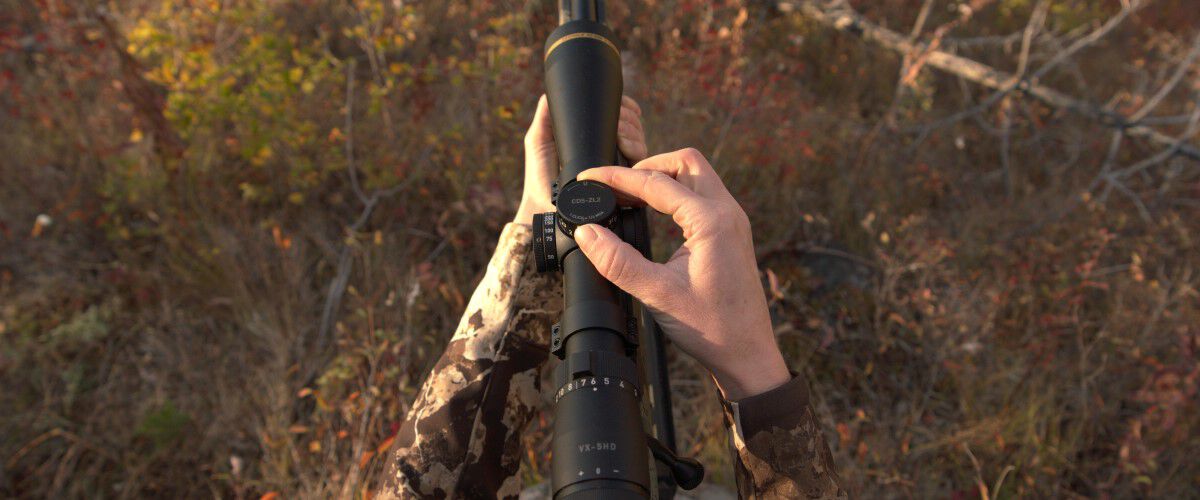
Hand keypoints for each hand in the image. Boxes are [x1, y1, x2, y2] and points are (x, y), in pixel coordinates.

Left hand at [514, 94, 647, 223]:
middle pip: (633, 125)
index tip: (625, 106)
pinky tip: (626, 147)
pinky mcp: (624, 181)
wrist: (545, 206)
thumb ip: (545, 116)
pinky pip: (639, 160)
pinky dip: (635, 147)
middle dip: (630, 119)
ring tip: (621, 136)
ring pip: (639, 139)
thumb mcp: (539, 140)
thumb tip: (552, 94)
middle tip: (620, 123)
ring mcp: (618, 165)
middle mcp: (609, 150)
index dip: (625, 108)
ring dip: (633, 131)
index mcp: (593, 138)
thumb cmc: (540, 177)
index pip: (619, 116)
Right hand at [573, 149, 790, 399]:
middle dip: (646, 167)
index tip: (588, 178)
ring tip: (628, 197)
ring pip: (695, 176)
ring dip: (662, 178)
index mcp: (711, 221)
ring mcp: (733, 221)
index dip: (616, 177)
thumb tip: (587, 232)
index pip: (655, 183)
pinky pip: (702, 196)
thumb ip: (618, 262)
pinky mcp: (731, 232)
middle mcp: (727, 213)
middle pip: (684, 162)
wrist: (748, 354)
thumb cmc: (711, 328)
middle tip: (614, 186)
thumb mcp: (657, 295)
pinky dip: (675, 194)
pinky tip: (653, 212)